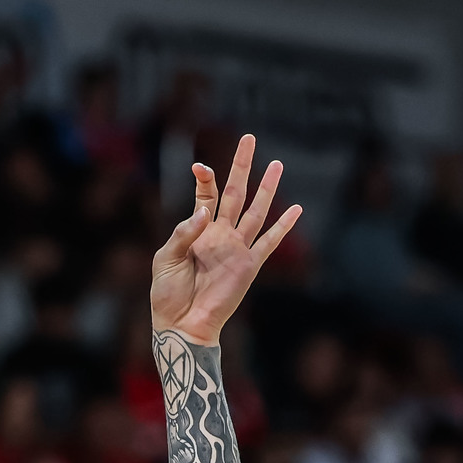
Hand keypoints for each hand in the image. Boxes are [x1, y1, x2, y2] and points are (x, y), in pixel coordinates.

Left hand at [153, 135, 301, 346]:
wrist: (182, 323)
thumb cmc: (168, 294)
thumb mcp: (165, 257)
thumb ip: (184, 232)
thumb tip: (204, 210)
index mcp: (198, 230)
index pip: (206, 194)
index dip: (205, 178)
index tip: (199, 166)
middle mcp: (220, 235)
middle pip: (235, 192)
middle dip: (242, 166)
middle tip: (249, 139)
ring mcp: (237, 249)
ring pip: (256, 211)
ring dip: (267, 188)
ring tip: (277, 164)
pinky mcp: (249, 266)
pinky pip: (269, 242)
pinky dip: (283, 226)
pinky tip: (296, 209)